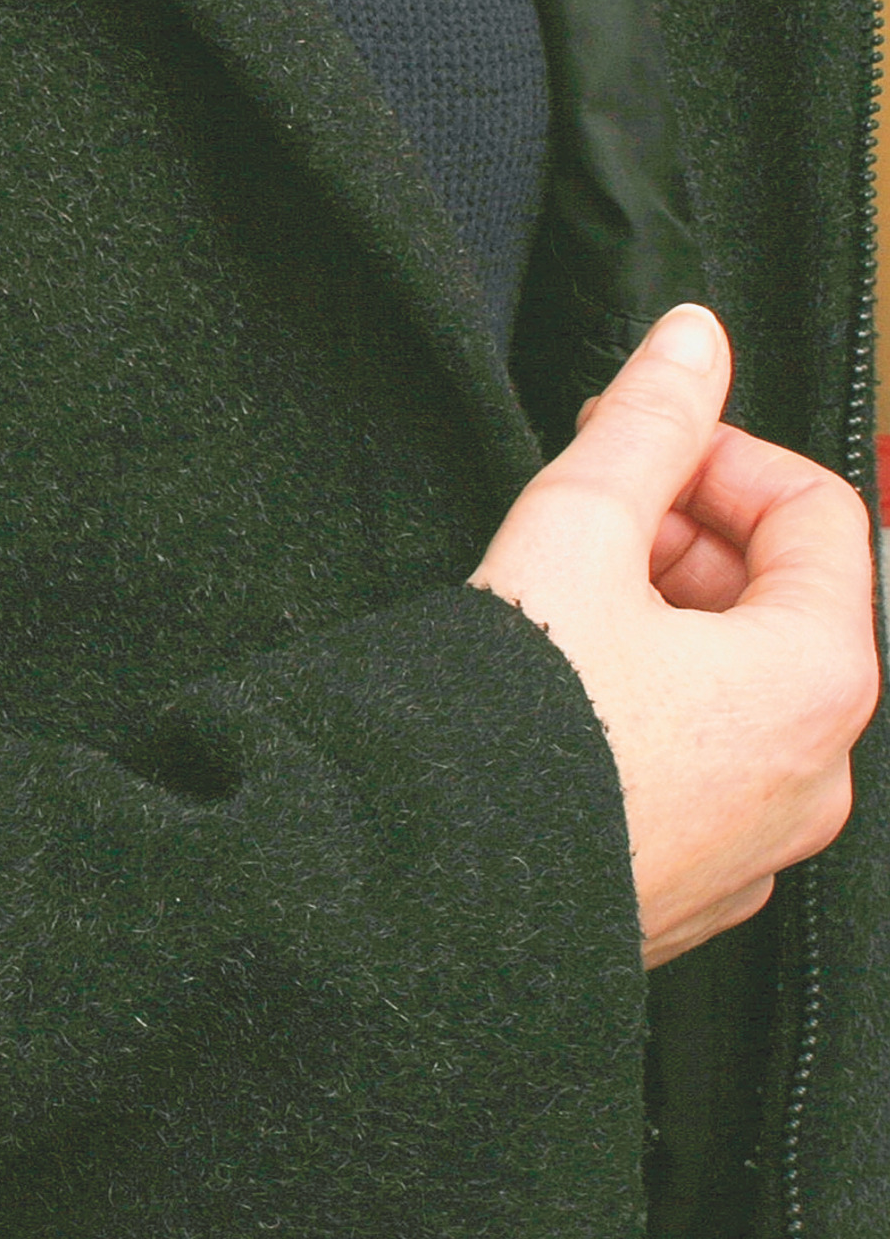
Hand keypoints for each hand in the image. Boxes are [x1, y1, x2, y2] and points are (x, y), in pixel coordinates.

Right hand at [470, 304, 876, 967]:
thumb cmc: (507, 736)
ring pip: (735, 691)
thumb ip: (645, 424)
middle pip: (779, 604)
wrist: (420, 900)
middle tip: (578, 521)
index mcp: (819, 678)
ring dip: (657, 627)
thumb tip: (692, 338)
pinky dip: (642, 717)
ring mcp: (757, 846)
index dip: (720, 451)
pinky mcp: (690, 891)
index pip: (818, 513)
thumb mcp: (572, 535)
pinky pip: (697, 771)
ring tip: (549, 612)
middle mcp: (814, 773)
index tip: (633, 441)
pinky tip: (551, 704)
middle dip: (680, 540)